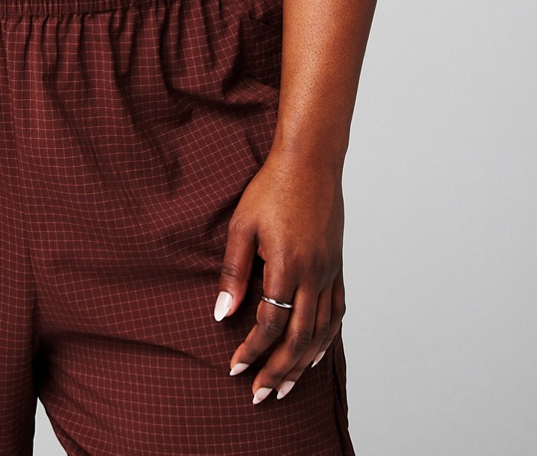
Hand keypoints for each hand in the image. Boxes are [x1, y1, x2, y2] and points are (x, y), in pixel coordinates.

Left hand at [212, 147, 345, 403]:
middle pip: (298, 339)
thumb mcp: (241, 226)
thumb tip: (222, 314)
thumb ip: (233, 272)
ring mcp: (329, 272)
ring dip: (302, 364)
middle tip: (260, 395)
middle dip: (278, 371)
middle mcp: (313, 275)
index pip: (270, 324)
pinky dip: (326, 339)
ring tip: (285, 387)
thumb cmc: (270, 189)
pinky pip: (337, 313)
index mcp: (287, 266)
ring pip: (320, 332)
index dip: (252, 350)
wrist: (310, 162)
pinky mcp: (337, 266)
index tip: (235, 368)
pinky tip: (313, 353)